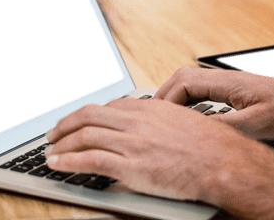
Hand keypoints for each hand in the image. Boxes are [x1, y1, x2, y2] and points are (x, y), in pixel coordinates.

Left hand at [45, 98, 273, 203]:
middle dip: (65, 124)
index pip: (107, 107)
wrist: (224, 163)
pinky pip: (89, 161)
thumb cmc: (211, 147)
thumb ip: (159, 121)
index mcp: (150, 108)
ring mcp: (133, 143)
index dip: (85, 115)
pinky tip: (57, 165)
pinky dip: (67, 162)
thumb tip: (147, 127)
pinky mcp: (131, 167)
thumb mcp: (183, 122)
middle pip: (88, 116)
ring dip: (61, 144)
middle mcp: (137, 121)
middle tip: (52, 134)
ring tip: (50, 152)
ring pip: (84, 136)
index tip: (77, 122)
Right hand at [156, 68, 273, 140]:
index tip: (158, 118)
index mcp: (226, 82)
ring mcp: (230, 85)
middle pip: (182, 81)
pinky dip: (191, 105)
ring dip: (176, 101)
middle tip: (154, 119)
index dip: (165, 100)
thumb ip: (226, 128)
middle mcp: (225, 79)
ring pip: (192, 86)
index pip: (183, 82)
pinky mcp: (236, 93)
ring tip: (166, 120)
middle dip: (164, 98)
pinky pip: (204, 94)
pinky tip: (192, 121)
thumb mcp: (258, 124)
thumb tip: (197, 133)